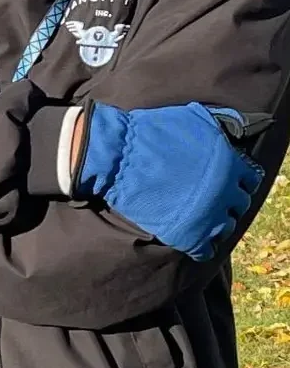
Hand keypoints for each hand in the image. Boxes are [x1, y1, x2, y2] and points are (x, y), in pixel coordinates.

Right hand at [74, 102, 263, 260]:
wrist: (118, 154)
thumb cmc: (150, 132)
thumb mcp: (191, 117)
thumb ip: (217, 126)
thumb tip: (235, 129)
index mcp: (229, 164)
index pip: (249, 180)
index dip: (235, 179)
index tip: (223, 180)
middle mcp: (225, 192)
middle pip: (238, 204)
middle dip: (225, 200)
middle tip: (207, 196)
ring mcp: (208, 216)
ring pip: (225, 227)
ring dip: (214, 221)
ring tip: (197, 215)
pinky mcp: (188, 235)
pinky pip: (206, 249)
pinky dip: (200, 245)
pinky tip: (190, 235)